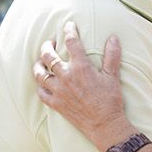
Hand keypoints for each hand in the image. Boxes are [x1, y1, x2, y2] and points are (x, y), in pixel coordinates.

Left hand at [35, 21, 135, 145]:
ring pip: (40, 74)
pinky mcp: (56, 104)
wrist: (104, 125)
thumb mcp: (113, 76)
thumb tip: (113, 38)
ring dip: (38, 65)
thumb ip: (112, 55)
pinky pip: (41, 93)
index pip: (72, 42)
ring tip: (41, 61)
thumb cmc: (110, 100)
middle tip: (50, 43)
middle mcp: (66, 77)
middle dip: (46, 46)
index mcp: (81, 67)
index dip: (69, 31)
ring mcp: (58, 91)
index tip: (68, 26)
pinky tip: (43, 83)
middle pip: (48, 56)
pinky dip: (40, 86)